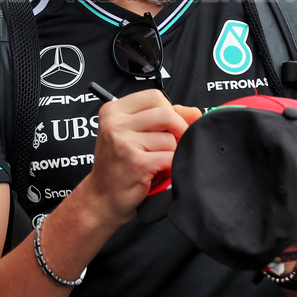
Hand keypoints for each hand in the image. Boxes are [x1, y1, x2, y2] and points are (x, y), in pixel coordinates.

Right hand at [81, 88, 186, 225]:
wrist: (101, 199)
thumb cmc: (118, 167)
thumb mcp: (134, 135)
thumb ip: (163, 119)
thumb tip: (195, 112)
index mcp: (113, 111)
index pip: (155, 97)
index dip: (170, 111)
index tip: (169, 127)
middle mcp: (115, 124)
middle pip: (166, 113)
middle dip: (178, 131)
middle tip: (171, 147)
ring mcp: (123, 142)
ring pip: (171, 139)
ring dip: (171, 154)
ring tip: (156, 163)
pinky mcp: (136, 163)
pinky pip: (170, 158)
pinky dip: (170, 168)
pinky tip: (157, 173)